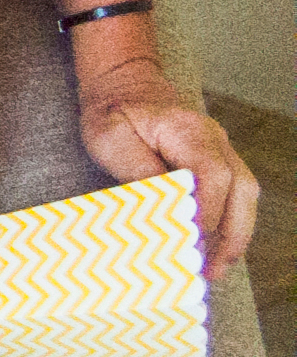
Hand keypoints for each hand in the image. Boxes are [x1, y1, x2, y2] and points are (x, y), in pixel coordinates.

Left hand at [79, 59, 261, 278]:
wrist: (124, 88)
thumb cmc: (113, 113)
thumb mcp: (110, 138)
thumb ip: (138, 171)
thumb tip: (161, 210)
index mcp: (190, 131)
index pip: (214, 174)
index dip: (210, 209)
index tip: (196, 241)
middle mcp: (216, 141)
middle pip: (242, 189)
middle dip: (232, 233)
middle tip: (213, 269)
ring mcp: (222, 151)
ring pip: (245, 196)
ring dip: (235, 233)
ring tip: (217, 268)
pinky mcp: (217, 164)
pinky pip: (234, 196)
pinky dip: (229, 223)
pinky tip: (215, 249)